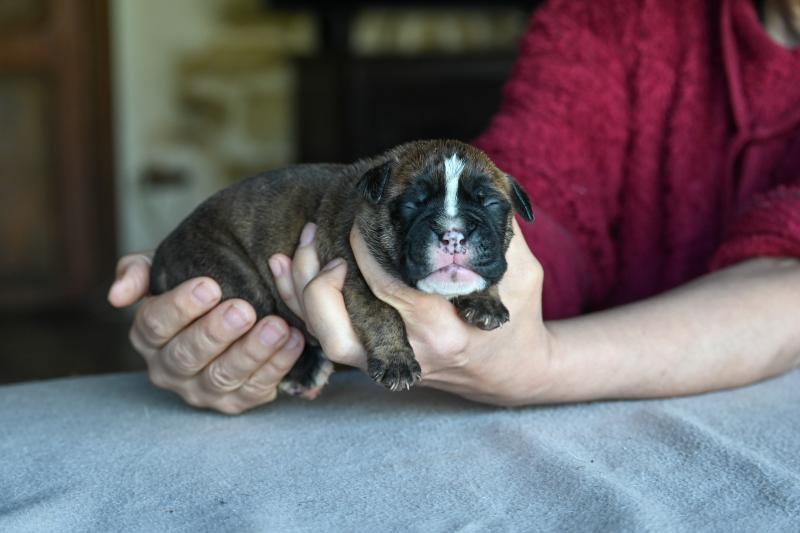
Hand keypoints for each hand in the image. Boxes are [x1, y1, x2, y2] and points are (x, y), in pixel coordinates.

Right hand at [108, 253, 305, 413]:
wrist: (229, 311)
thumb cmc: (197, 287)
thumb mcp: (163, 270)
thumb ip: (138, 272)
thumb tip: (117, 296)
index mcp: (148, 336)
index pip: (155, 324)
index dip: (180, 306)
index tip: (210, 286)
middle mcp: (169, 368)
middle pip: (188, 355)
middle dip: (217, 332)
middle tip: (244, 310)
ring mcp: (202, 391)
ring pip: (223, 376)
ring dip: (252, 351)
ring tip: (277, 327)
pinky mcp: (234, 403)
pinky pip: (256, 389)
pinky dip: (278, 365)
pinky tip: (294, 342)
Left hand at [271, 219, 553, 405]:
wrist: (514, 373)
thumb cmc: (519, 319)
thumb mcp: (523, 273)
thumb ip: (496, 232)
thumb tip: (465, 181)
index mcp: (445, 329)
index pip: (390, 287)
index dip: (365, 249)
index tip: (359, 216)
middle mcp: (411, 352)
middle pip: (341, 322)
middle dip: (318, 275)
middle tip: (316, 234)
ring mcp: (391, 362)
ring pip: (327, 338)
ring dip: (301, 295)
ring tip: (296, 251)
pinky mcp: (379, 363)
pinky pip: (331, 340)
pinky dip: (305, 308)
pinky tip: (292, 273)